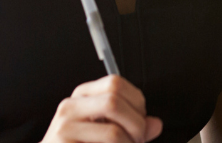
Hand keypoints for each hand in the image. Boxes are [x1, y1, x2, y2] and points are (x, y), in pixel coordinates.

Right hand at [41, 75, 162, 142]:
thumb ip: (131, 125)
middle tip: (138, 140)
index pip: (115, 83)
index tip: (141, 121)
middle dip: (136, 125)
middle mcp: (70, 107)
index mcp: (82, 96)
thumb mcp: (105, 130)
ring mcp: (65, 128)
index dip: (136, 102)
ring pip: (113, 132)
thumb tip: (156, 124)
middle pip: (114, 102)